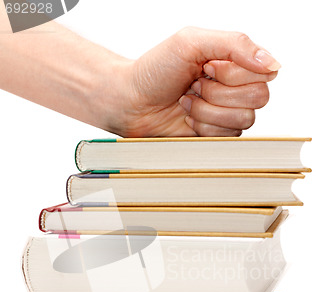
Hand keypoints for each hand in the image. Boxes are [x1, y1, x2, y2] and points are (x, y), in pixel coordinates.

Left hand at [109, 27, 279, 136]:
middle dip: (219, 93)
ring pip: (243, 120)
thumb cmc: (155, 70)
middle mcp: (235, 88)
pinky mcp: (217, 135)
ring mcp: (227, 113)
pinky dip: (203, 126)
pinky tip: (188, 118)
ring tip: (188, 101)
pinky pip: (227, 136)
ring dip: (208, 110)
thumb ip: (235, 44)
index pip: (262, 73)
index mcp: (233, 62)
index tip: (206, 67)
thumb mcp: (191, 41)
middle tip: (196, 86)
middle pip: (258, 98)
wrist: (132, 102)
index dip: (232, 73)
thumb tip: (272, 63)